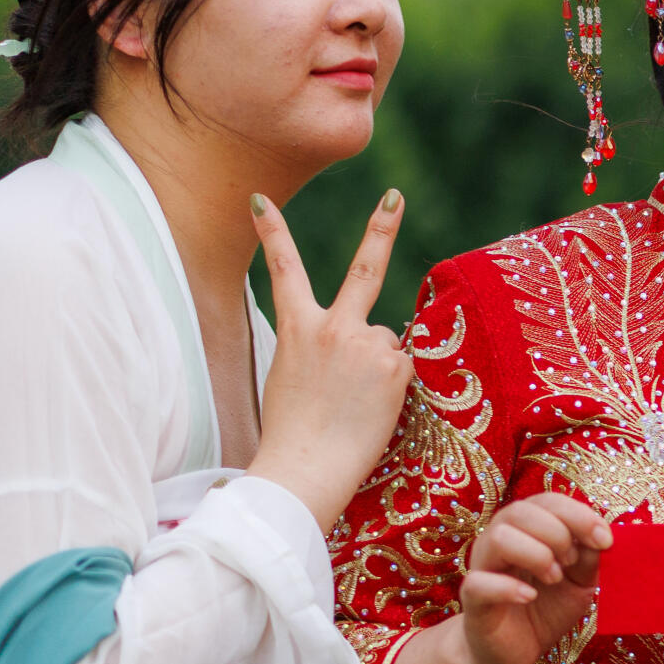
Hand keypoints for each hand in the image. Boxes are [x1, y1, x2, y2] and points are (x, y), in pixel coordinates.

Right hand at [243, 188, 409, 532]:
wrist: (305, 467)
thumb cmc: (292, 432)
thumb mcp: (293, 375)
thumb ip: (324, 346)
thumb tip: (366, 338)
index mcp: (297, 329)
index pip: (283, 270)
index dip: (273, 233)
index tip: (262, 200)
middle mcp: (334, 327)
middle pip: (365, 270)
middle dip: (381, 228)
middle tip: (394, 196)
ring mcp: (367, 343)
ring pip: (384, 343)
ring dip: (377, 369)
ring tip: (354, 405)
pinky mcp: (395, 365)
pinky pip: (401, 367)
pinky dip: (393, 386)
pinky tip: (372, 409)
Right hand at [457, 492, 611, 663]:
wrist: (511, 653)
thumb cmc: (543, 611)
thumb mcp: (578, 584)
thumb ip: (590, 559)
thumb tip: (603, 538)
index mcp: (526, 530)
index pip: (547, 501)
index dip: (579, 514)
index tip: (605, 540)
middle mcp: (499, 541)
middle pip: (521, 511)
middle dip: (558, 533)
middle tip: (571, 562)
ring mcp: (482, 568)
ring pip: (499, 537)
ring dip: (536, 554)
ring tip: (553, 578)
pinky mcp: (472, 599)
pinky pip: (479, 583)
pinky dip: (509, 587)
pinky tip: (530, 596)